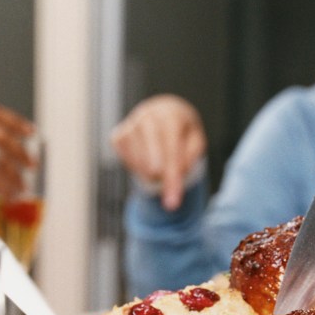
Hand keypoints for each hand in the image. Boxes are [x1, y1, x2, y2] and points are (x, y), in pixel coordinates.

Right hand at [109, 94, 207, 211]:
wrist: (164, 112)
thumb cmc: (182, 131)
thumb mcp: (195, 141)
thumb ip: (190, 156)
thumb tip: (177, 172)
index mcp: (171, 116)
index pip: (171, 150)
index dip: (172, 178)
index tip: (173, 202)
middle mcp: (148, 117)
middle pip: (151, 158)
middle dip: (161, 180)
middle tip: (170, 194)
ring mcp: (130, 125)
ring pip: (138, 162)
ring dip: (151, 175)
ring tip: (161, 170)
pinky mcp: (118, 136)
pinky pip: (126, 161)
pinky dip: (138, 169)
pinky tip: (147, 163)